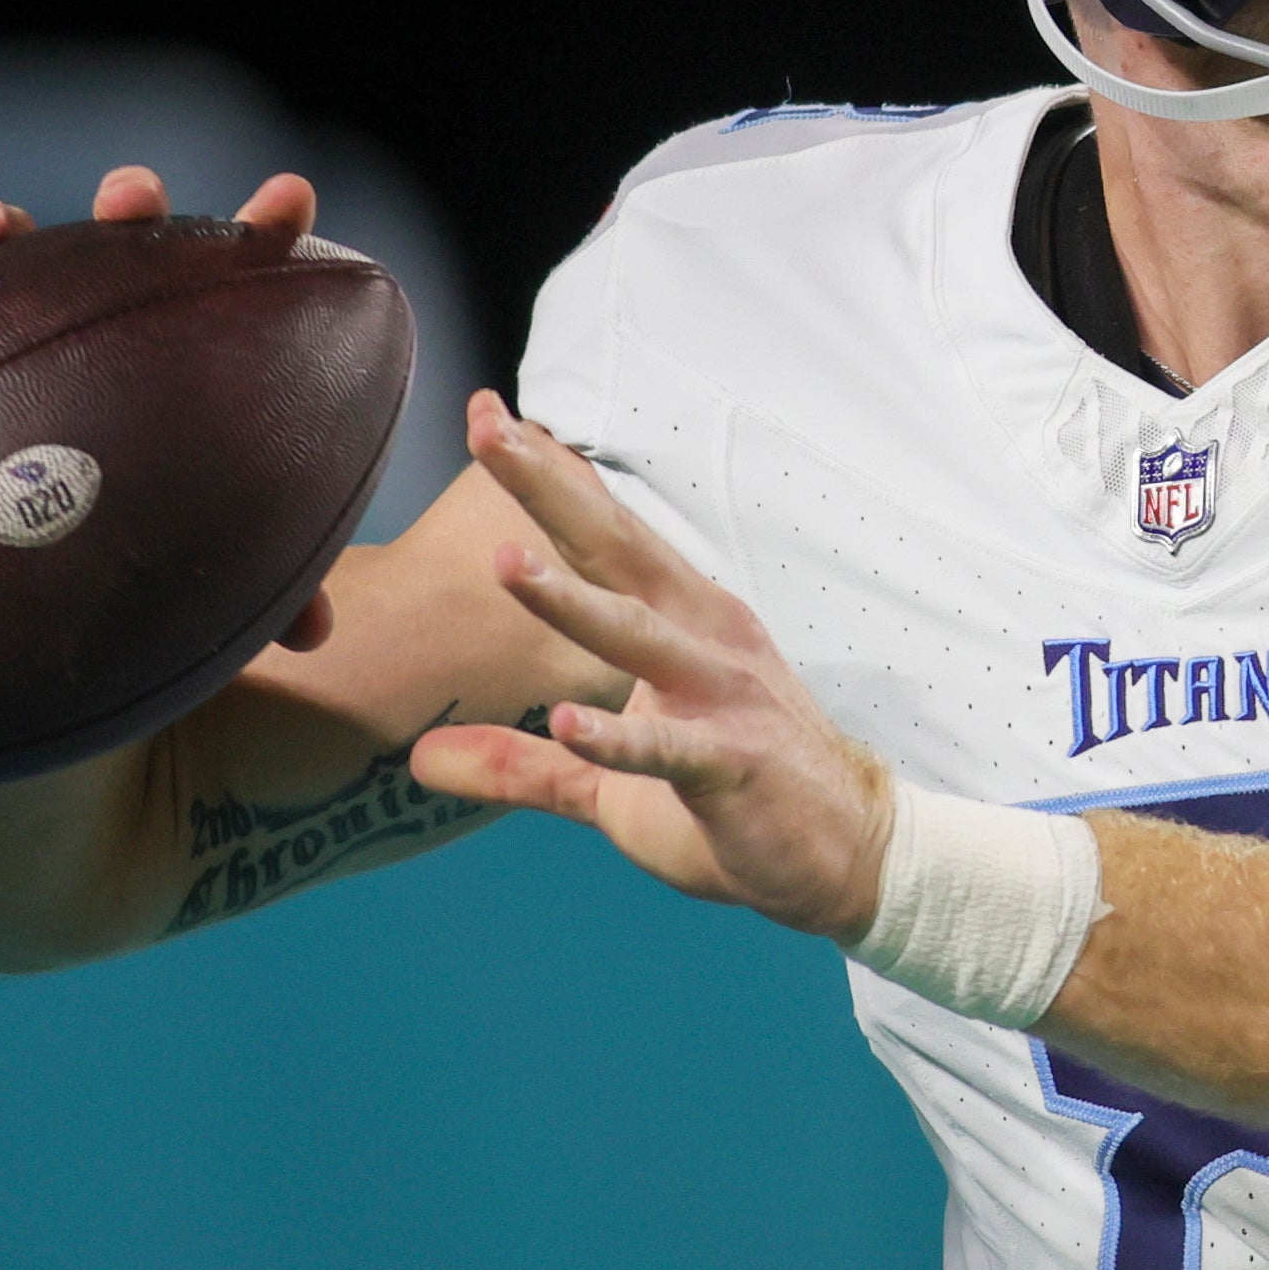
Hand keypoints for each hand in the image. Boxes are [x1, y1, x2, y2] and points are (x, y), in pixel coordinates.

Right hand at [0, 163, 334, 649]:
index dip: (265, 232)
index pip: (237, 280)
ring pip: (6, 260)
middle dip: (129, 207)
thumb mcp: (208, 583)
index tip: (290, 199)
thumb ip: (266, 593)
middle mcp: (102, 332)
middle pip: (122, 243)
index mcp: (186, 362)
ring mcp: (12, 339)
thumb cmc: (141, 577)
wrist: (23, 613)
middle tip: (131, 201)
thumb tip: (316, 633)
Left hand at [399, 391, 892, 941]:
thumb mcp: (609, 780)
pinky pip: (670, 748)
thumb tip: (421, 759)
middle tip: (487, 433)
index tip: (484, 415)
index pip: (602, 535)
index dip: (546, 477)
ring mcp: (721, 697)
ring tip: (507, 563)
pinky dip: (620, 736)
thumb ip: (521, 762)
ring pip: (637, 636)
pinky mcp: (732, 766)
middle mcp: (702, 636)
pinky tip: (570, 723)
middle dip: (549, 490)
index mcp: (678, 617)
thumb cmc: (734, 798)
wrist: (847, 853)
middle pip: (615, 550)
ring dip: (572, 600)